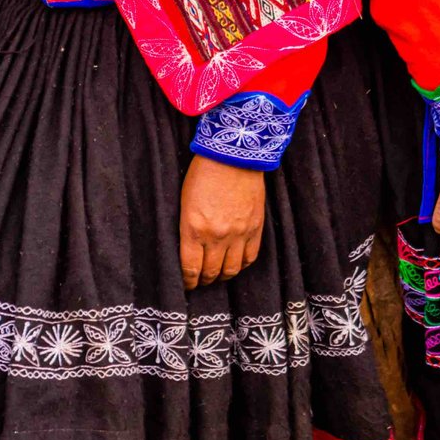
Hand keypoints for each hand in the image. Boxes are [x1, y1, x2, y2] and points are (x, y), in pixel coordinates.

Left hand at [178, 155, 267, 289]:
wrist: (233, 155)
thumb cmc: (203, 173)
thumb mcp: (185, 202)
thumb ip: (187, 228)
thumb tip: (188, 250)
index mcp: (193, 229)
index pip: (190, 268)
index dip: (188, 281)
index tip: (187, 284)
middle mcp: (216, 236)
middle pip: (210, 272)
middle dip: (203, 281)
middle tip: (200, 281)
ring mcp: (238, 233)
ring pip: (231, 270)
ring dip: (222, 276)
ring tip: (217, 275)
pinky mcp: (255, 228)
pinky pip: (250, 257)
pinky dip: (242, 265)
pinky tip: (235, 263)